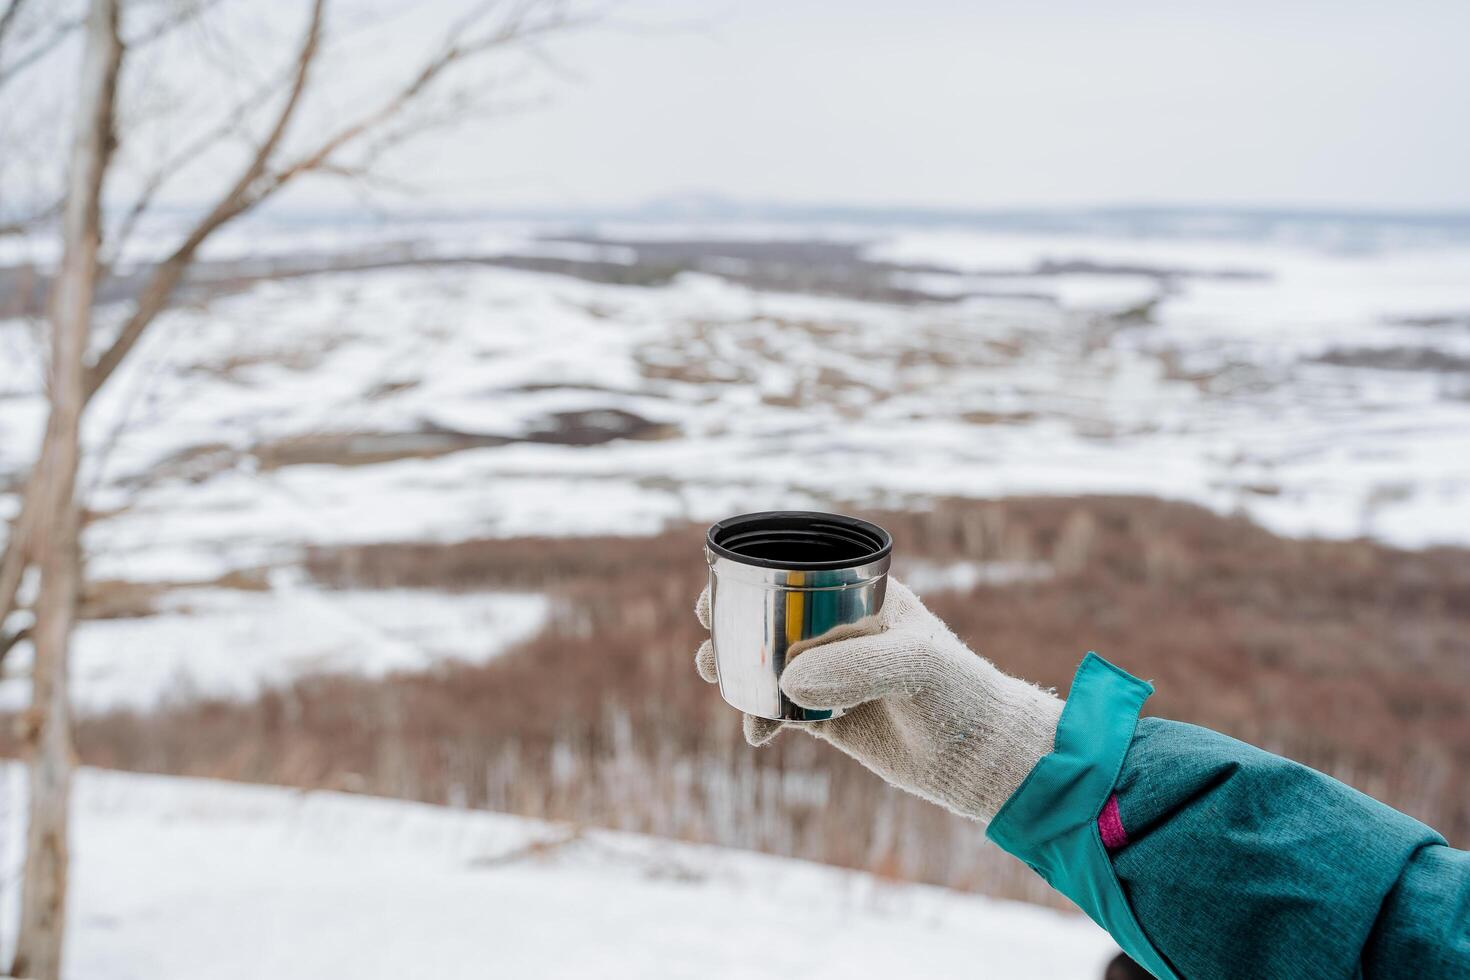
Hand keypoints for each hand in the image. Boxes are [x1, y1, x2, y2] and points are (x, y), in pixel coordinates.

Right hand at [694, 579, 1062, 822]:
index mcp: (861, 597)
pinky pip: (778, 711)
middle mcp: (840, 631)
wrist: (979, 759)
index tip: (715, 596)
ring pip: (767, 665)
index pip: (795, 573)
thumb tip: (787, 680)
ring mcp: (832, 674)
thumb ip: (854, 667)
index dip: (749, 579)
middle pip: (768, 618)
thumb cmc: (959, 693)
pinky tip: (758, 736)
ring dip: (736, 673)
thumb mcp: (913, 666)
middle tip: (711, 644)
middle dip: (731, 627)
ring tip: (721, 683)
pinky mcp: (827, 718)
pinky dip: (759, 719)